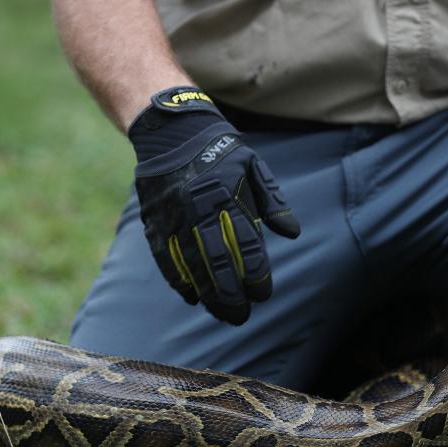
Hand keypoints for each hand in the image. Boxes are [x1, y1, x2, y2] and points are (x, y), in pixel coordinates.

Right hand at [128, 87, 299, 324]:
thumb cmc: (220, 150)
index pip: (246, 243)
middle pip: (217, 260)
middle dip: (231, 293)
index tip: (263, 294)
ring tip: (221, 314)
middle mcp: (199, 207)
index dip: (255, 273)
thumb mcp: (252, 166)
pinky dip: (178, 279)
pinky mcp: (154, 220)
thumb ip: (272, 201)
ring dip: (207, 293)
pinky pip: (166, 256)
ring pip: (191, 263)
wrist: (171, 130)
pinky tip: (192, 297)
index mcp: (227, 195)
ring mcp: (174, 215)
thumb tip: (293, 234)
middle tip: (242, 316)